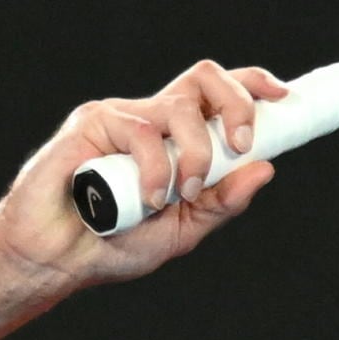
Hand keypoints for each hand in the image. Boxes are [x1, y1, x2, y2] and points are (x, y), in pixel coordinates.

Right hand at [0, 61, 286, 288]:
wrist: (56, 261)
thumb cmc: (111, 244)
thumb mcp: (181, 232)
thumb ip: (220, 204)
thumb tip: (264, 170)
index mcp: (173, 139)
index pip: (215, 96)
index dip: (250, 87)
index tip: (282, 96)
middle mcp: (151, 120)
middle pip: (204, 78)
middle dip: (236, 104)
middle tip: (241, 144)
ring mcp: (121, 117)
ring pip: (179, 107)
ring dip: (195, 154)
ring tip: (176, 196)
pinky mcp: (92, 123)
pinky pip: (143, 132)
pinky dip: (154, 170)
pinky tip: (143, 202)